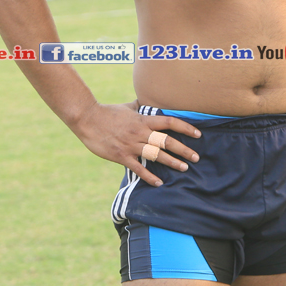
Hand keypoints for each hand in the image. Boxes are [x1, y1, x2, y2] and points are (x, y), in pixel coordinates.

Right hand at [72, 102, 200, 186]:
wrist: (87, 119)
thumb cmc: (108, 112)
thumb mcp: (128, 107)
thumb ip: (141, 107)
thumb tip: (149, 102)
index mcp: (143, 120)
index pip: (170, 122)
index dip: (186, 127)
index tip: (198, 134)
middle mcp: (140, 132)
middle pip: (167, 141)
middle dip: (184, 149)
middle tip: (196, 157)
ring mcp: (131, 145)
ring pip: (156, 155)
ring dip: (172, 162)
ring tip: (184, 168)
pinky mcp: (121, 156)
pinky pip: (138, 167)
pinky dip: (149, 176)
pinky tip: (159, 182)